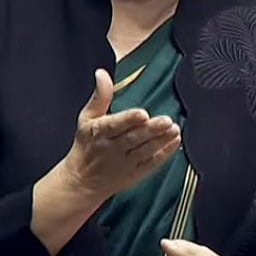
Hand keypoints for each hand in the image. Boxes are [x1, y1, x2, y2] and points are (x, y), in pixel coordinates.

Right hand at [57, 69, 181, 200]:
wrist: (80, 182)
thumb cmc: (86, 144)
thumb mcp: (87, 118)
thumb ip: (100, 96)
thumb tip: (102, 73)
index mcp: (99, 132)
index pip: (114, 125)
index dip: (128, 120)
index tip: (142, 113)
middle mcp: (112, 149)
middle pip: (133, 139)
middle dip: (151, 130)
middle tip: (167, 120)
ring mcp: (124, 163)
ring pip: (145, 151)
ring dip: (161, 141)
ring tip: (175, 129)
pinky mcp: (134, 174)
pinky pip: (151, 164)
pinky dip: (164, 154)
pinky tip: (175, 142)